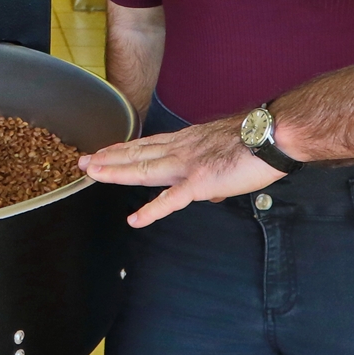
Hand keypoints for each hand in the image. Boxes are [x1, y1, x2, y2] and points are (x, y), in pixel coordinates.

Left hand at [78, 116, 282, 226]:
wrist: (271, 134)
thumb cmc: (254, 142)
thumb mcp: (223, 152)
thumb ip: (211, 171)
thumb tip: (209, 193)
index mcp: (186, 141)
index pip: (147, 145)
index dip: (122, 149)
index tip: (102, 151)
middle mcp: (181, 149)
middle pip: (137, 154)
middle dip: (108, 158)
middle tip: (82, 162)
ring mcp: (188, 165)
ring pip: (144, 169)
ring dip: (116, 172)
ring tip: (93, 174)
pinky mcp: (200, 182)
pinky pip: (172, 199)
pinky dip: (152, 210)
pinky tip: (135, 220)